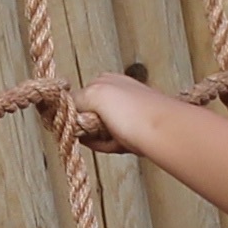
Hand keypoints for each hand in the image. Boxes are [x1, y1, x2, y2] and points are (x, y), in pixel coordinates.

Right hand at [68, 73, 195, 165]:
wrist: (164, 132)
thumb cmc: (133, 111)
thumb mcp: (94, 94)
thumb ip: (73, 100)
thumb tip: (62, 106)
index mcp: (104, 81)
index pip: (76, 100)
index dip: (74, 115)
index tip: (76, 124)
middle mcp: (115, 94)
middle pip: (86, 118)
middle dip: (88, 130)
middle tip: (98, 133)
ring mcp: (124, 114)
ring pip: (97, 132)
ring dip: (100, 140)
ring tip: (114, 139)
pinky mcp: (131, 132)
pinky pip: (110, 142)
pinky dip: (111, 146)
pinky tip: (120, 145)